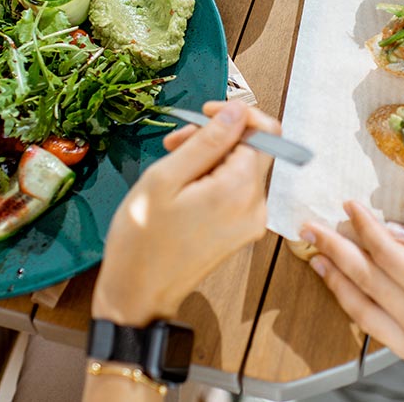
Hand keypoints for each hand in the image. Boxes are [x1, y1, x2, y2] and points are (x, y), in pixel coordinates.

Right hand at [91, 100, 279, 325]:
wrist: (138, 293)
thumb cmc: (142, 239)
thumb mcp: (165, 179)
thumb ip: (207, 141)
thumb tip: (237, 110)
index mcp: (239, 191)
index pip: (266, 132)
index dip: (235, 115)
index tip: (205, 113)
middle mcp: (255, 207)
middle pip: (253, 150)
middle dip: (218, 137)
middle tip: (176, 142)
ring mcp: (250, 222)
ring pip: (242, 169)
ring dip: (211, 158)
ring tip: (173, 166)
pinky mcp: (240, 232)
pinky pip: (236, 191)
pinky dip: (213, 180)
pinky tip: (182, 187)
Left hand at [301, 201, 403, 400]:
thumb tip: (393, 232)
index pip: (386, 253)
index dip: (363, 226)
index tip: (348, 206)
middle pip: (366, 280)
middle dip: (335, 250)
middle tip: (311, 228)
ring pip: (363, 311)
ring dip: (337, 282)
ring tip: (318, 258)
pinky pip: (379, 333)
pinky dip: (359, 309)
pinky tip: (348, 292)